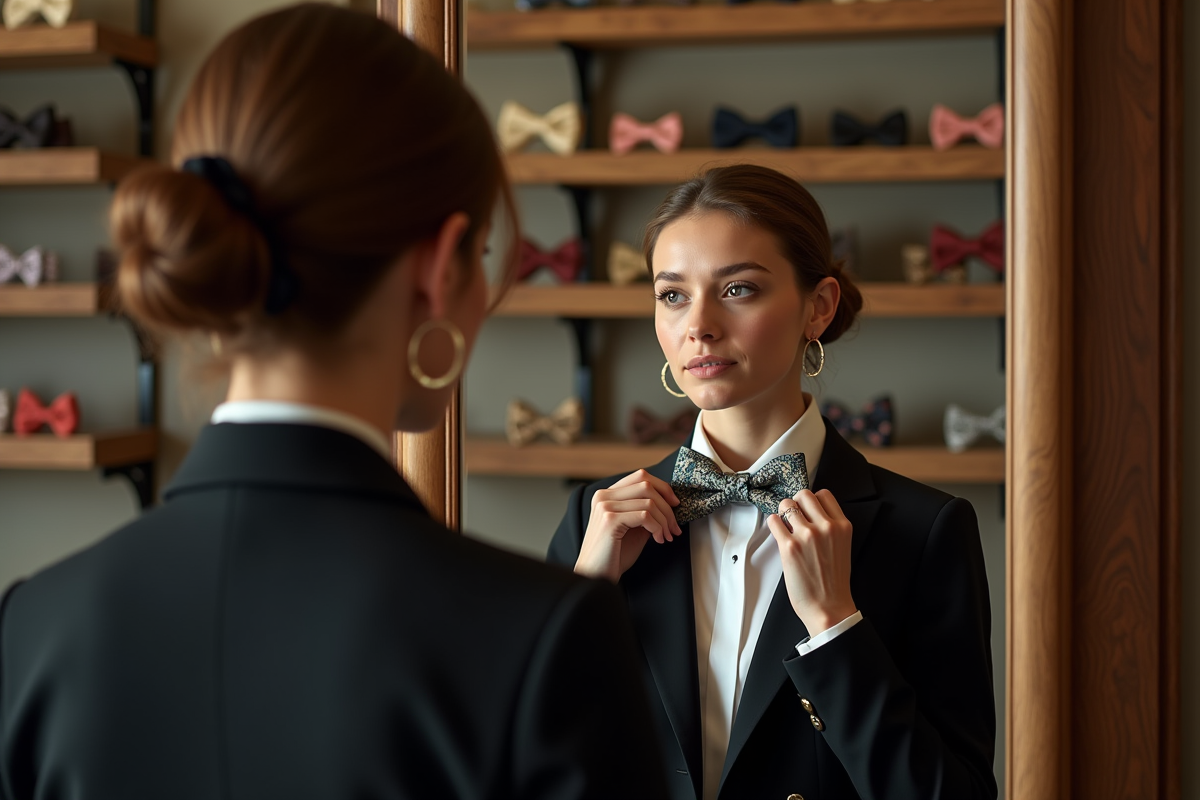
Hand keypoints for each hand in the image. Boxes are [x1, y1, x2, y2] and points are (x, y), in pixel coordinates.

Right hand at [575, 469, 681, 582]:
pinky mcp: (610, 520)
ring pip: (649, 501)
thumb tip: (670, 504)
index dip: (663, 487)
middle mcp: (604, 496)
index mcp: (607, 495)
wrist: (596, 577)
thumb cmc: (614, 555)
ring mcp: (605, 506)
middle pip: (646, 484)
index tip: (675, 505)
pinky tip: (658, 540)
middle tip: (674, 527)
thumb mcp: (634, 528)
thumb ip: (646, 512)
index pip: (640, 476)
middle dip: (667, 506)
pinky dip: (657, 528)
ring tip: (666, 536)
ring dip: (665, 521)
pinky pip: (645, 515)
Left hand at [766, 489, 856, 635]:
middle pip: (804, 494)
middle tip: (794, 517)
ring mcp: (807, 535)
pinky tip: (778, 533)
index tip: (807, 509)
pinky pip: (774, 521)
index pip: (824, 494)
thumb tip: (811, 514)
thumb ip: (831, 528)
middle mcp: (826, 527)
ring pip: (786, 504)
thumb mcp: (842, 547)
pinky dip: (773, 524)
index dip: (813, 501)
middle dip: (797, 504)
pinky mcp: (789, 546)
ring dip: (783, 513)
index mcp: (842, 526)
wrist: (828, 608)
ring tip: (785, 526)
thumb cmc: (834, 583)